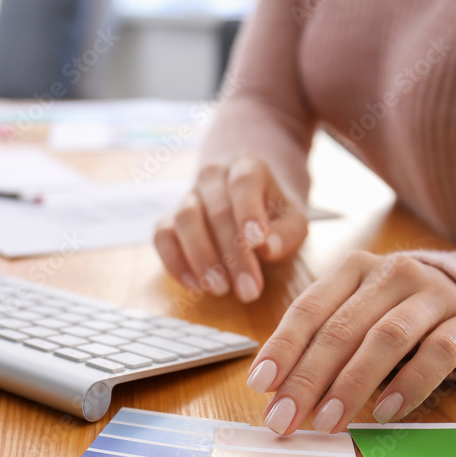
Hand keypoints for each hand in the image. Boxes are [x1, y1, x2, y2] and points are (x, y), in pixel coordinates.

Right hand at [153, 156, 307, 301]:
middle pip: (217, 210)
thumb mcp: (293, 220)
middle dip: (233, 255)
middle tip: (249, 290)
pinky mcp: (168, 220)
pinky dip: (175, 262)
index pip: (244, 182)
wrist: (245, 202)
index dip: (249, 211)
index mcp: (247, 166)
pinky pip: (162, 237)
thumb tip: (268, 248)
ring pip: (185, 220)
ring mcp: (187, 197)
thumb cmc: (273, 215)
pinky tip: (195, 286)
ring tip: (221, 289)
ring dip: (202, 258)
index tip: (258, 242)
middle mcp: (212, 176)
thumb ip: (288, 233)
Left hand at [246, 251, 455, 433]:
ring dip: (352, 385)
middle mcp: (392, 274)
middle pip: (342, 329)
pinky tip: (386, 412)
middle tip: (286, 419)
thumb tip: (276, 391)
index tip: (260, 385)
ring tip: (329, 422)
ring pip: (385, 339)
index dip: (283, 347)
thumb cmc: (398, 316)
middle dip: (308, 379)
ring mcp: (433, 294)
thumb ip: (321, 345)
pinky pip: (437, 354)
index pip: (309, 309)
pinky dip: (409, 385)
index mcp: (353, 269)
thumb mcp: (357, 319)